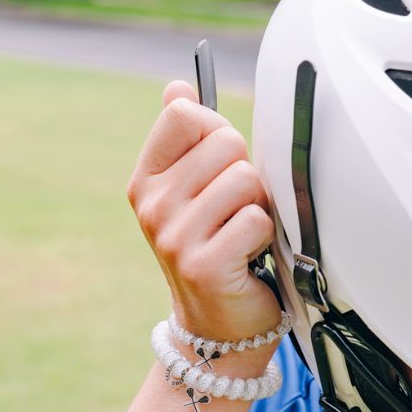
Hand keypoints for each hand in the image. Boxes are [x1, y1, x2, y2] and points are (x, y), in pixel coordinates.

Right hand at [127, 81, 282, 344]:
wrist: (217, 325)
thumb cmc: (214, 246)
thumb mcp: (192, 192)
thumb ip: (187, 140)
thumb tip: (178, 86)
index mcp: (146, 180)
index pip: (183, 114)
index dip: (215, 131)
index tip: (218, 163)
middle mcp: (153, 206)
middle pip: (225, 142)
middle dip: (244, 173)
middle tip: (234, 210)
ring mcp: (174, 237)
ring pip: (245, 181)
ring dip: (258, 207)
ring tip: (242, 233)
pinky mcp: (204, 265)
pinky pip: (257, 220)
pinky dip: (264, 237)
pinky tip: (249, 257)